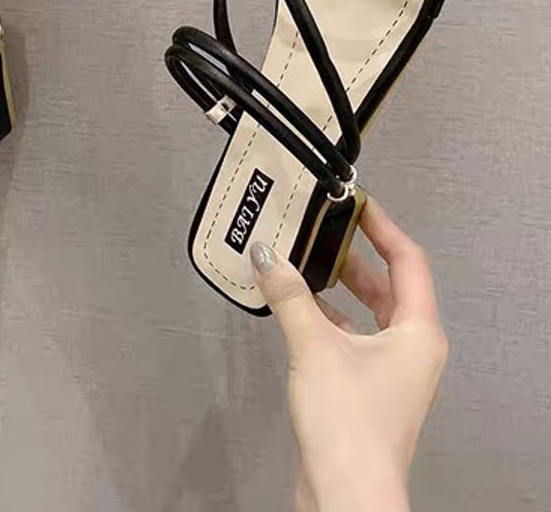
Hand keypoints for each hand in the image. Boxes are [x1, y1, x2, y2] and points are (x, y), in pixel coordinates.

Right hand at [249, 197, 448, 511]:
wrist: (346, 494)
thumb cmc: (348, 424)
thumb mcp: (314, 345)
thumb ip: (289, 295)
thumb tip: (266, 256)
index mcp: (418, 332)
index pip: (409, 260)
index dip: (383, 227)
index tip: (357, 204)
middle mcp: (413, 349)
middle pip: (389, 286)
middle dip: (355, 257)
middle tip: (323, 230)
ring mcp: (393, 372)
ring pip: (370, 314)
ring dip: (340, 289)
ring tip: (305, 263)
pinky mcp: (369, 390)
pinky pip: (353, 338)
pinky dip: (329, 319)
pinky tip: (299, 310)